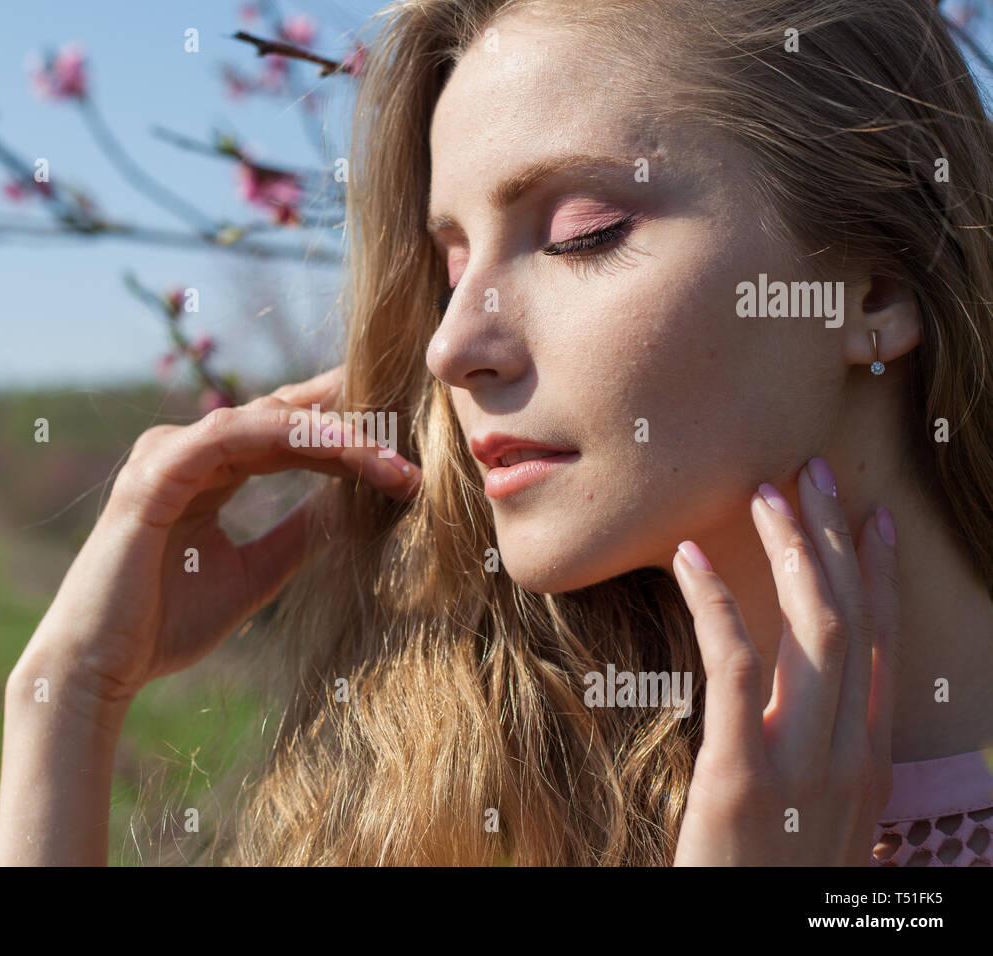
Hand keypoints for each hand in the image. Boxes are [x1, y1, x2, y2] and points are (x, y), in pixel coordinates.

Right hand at [16, 365, 420, 708]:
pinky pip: (232, 436)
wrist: (100, 666)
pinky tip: (339, 449)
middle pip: (282, 415)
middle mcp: (187, 450)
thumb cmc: (166, 625)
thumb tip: (355, 507)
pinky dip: (289, 437)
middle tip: (411, 434)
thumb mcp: (256, 573)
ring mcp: (168, 454)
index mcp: (207, 470)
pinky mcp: (156, 472)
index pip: (285, 432)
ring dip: (333, 434)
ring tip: (390, 459)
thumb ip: (298, 533)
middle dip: (350, 422)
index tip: (403, 448)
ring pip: (266, 419)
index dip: (344, 433)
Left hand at [671, 457, 899, 864]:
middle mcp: (850, 756)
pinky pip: (737, 668)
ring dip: (792, 553)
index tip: (871, 520)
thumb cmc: (765, 884)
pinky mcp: (744, 774)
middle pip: (852, 621)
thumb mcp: (810, 824)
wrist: (757, 947)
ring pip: (813, 632)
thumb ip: (814, 766)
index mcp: (866, 764)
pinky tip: (690, 560)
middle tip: (811, 475)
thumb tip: (799, 716)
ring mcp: (804, 765)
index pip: (880, 648)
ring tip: (765, 494)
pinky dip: (716, 605)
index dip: (878, 577)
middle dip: (835, 540)